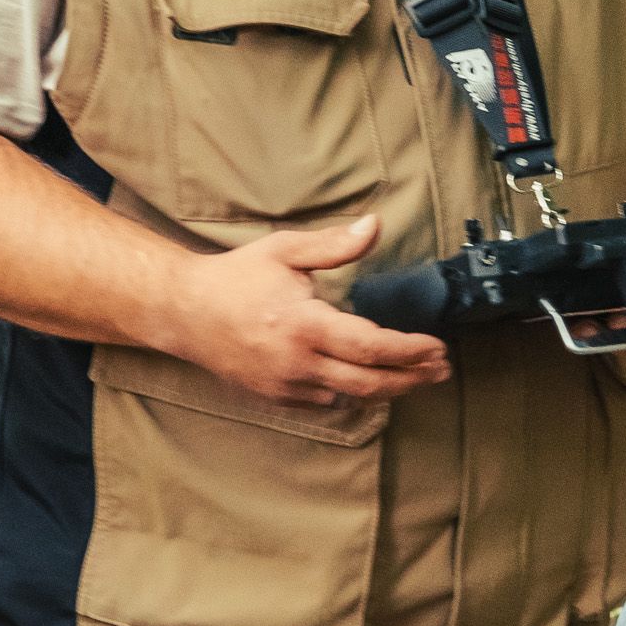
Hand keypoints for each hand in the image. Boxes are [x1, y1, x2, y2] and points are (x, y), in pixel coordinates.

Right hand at [170, 214, 450, 406]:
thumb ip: (334, 244)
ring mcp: (285, 385)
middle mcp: (296, 362)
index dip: (410, 350)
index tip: (438, 346)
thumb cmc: (236, 277)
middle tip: (442, 370)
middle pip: (369, 382)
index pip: (370, 346)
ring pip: (350, 396)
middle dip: (412, 377)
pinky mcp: (276, 396)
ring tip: (419, 377)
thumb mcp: (285, 251)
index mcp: (303, 324)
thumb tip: (375, 225)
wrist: (184, 313)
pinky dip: (353, 392)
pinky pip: (325, 400)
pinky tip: (371, 380)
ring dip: (389, 389)